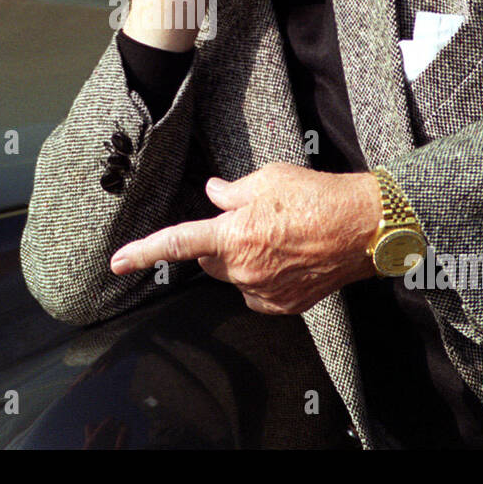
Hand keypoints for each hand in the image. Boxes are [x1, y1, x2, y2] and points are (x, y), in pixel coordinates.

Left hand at [108, 163, 381, 314]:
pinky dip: (262, 277)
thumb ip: (232, 191)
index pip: (177, 244)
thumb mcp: (268, 179)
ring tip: (278, 236)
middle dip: (218, 242)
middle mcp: (244, 268)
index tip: (117, 263)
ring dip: (242, 259)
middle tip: (249, 221)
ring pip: (234, 276)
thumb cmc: (318, 197)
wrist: (365, 228)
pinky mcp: (284, 305)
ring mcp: (264, 291)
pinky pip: (257, 292)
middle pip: (209, 260)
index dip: (143, 253)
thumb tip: (214, 193)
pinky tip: (287, 258)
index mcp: (233, 235)